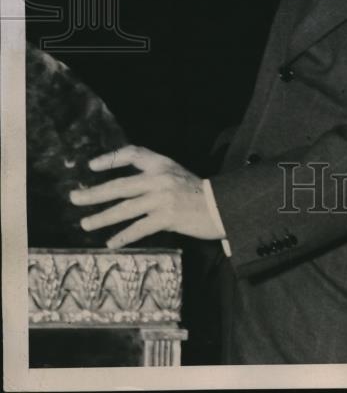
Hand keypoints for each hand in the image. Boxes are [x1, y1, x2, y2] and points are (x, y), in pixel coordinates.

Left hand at [69, 145, 223, 247]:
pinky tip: (111, 242)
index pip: (132, 153)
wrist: (221, 206)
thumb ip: (154, 176)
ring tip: (85, 224)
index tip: (92, 166)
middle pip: (120, 185)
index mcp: (162, 163)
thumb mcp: (176, 174)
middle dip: (94, 193)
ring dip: (102, 217)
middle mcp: (160, 178)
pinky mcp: (167, 217)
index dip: (111, 158)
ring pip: (125, 208)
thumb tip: (125, 188)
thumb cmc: (197, 192)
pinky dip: (124, 236)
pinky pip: (139, 228)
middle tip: (74, 198)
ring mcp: (163, 198)